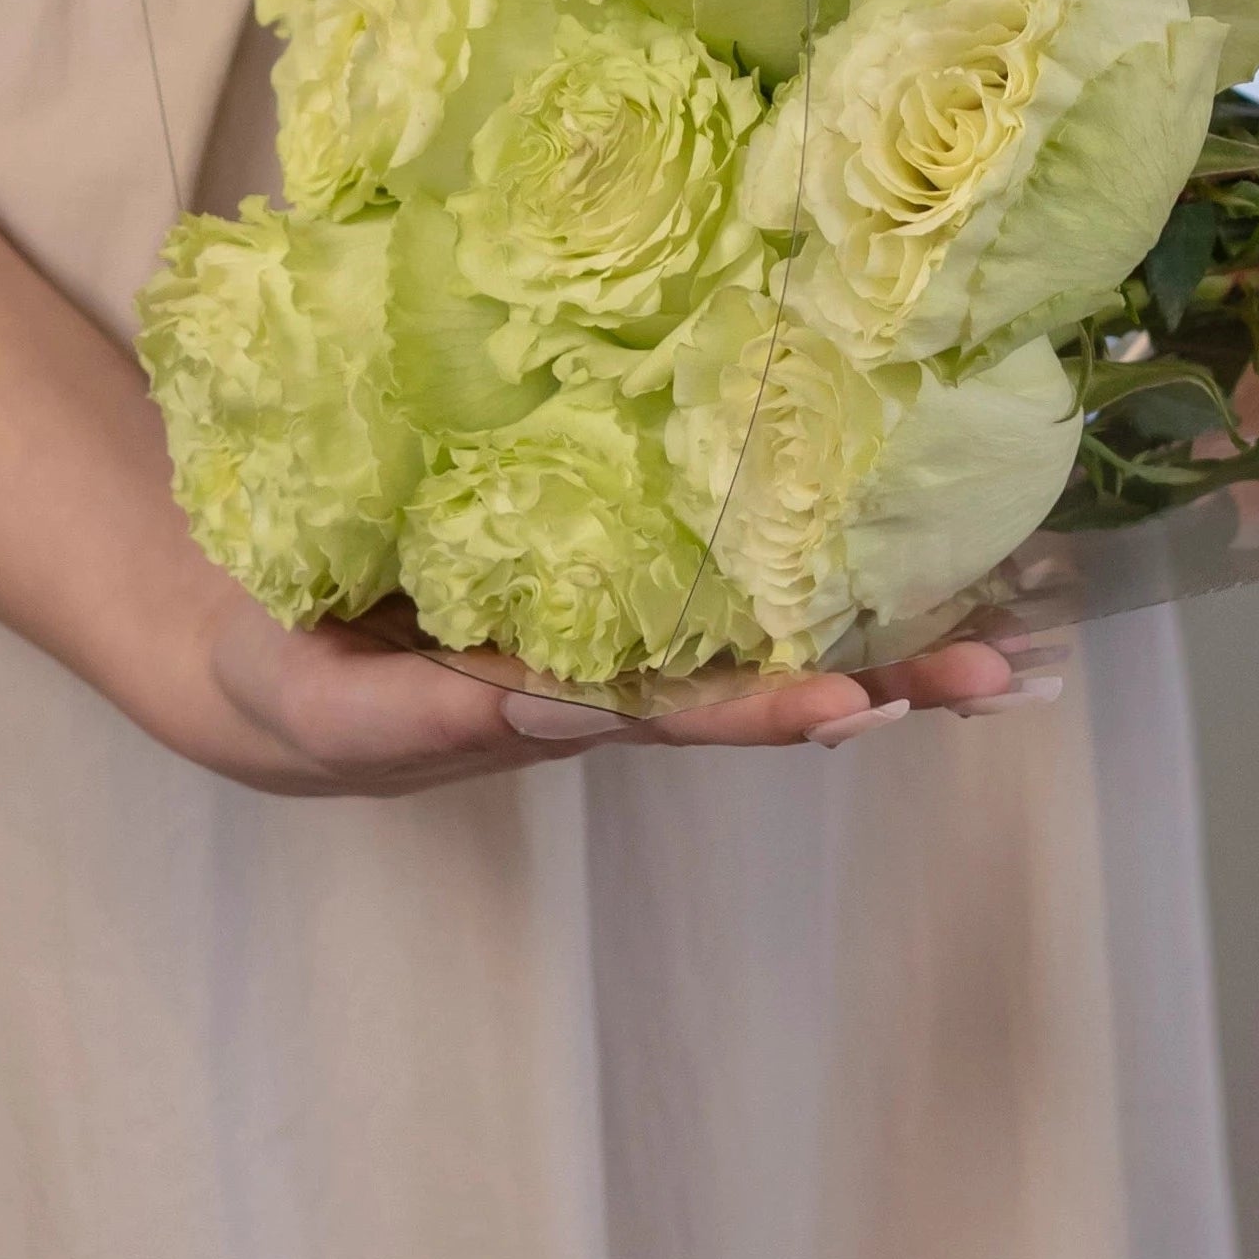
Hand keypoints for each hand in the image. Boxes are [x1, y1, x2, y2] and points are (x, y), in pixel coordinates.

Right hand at [127, 556, 1027, 795]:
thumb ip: (421, 713)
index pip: (681, 710)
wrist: (252, 643)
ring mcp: (620, 618)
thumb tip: (547, 712)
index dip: (767, 709)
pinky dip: (819, 566)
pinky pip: (727, 572)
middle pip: (762, 684)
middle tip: (997, 672)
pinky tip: (918, 546)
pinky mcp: (608, 558)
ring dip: (883, 635)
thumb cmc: (296, 673)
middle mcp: (612, 670)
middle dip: (879, 679)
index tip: (855, 704)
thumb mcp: (332, 703)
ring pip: (764, 633)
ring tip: (1005, 631)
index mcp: (549, 700)